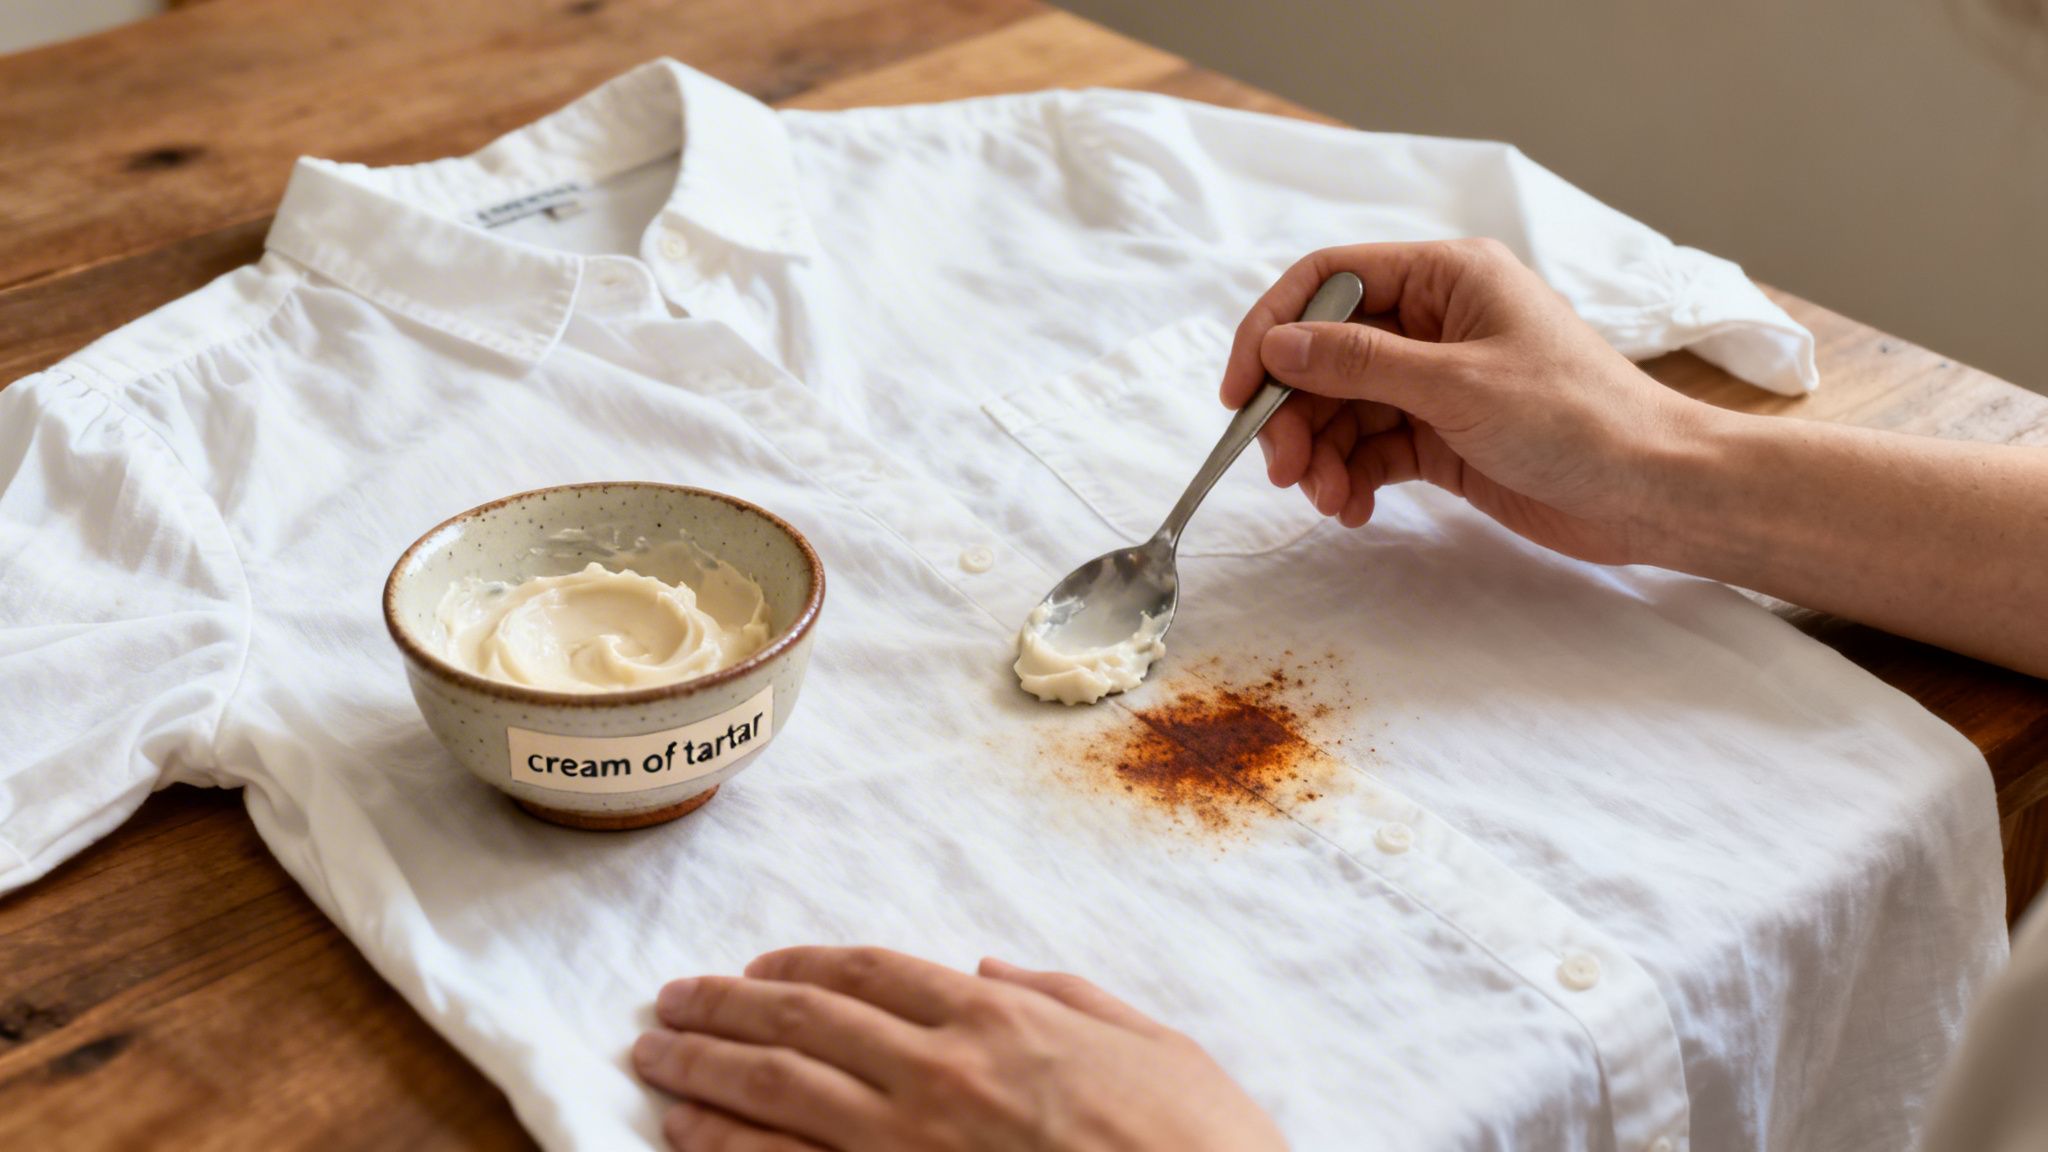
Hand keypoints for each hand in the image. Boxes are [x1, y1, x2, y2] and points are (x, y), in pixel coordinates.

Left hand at [633, 946, 1285, 1151]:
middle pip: (803, 1021)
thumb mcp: (1152, 1042)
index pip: (869, 973)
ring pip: (777, 1091)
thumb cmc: (1196, 1141)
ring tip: (652, 1056)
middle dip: (725, 1006)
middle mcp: (938, 1071)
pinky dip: (727, 1147)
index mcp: (996, 1019)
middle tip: (668, 1000)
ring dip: (704, 1067)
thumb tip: (989, 970)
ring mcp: (908, 1144)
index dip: (801, 964)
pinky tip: (682, 1134)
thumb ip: (1064, 998)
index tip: (757, 966)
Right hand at [1221, 239, 1704, 563]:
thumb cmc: (1577, 419)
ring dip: (1320, 455)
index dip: (1272, 331)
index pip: (1328, 281)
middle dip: (1295, 413)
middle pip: (1325, 354)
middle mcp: (1435, 321)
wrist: (1654, 492)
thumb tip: (1277, 346)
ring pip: (1342, 409)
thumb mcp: (1457, 385)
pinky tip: (1352, 509)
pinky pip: (1371, 449)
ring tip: (1327, 501)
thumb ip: (1359, 363)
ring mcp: (1437, 382)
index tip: (1240, 394)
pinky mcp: (1443, 437)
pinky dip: (1352, 478)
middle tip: (1282, 470)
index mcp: (1445, 278)